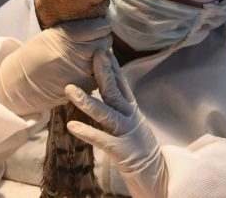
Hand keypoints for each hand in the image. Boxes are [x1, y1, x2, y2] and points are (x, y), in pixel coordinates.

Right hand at [0, 17, 111, 116]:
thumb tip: (96, 22)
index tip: (105, 24)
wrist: (17, 84)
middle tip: (99, 39)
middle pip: (105, 43)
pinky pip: (98, 78)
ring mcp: (78, 72)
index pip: (99, 27)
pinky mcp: (80, 88)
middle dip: (104, 40)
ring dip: (102, 58)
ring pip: (105, 61)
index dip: (104, 25)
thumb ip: (72, 30)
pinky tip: (86, 70)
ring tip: (91, 55)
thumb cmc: (32, 57)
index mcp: (64, 36)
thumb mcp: (49, 36)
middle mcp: (73, 53)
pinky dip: (96, 74)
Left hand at [65, 52, 168, 197]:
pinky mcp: (122, 151)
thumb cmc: (139, 147)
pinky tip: (72, 126)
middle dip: (103, 72)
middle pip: (114, 92)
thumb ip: (120, 107)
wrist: (156, 175)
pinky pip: (102, 140)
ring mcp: (126, 133)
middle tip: (93, 54)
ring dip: (86, 101)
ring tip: (69, 89)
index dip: (113, 66)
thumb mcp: (132, 122)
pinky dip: (87, 132)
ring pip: (105, 113)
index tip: (103, 49)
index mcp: (132, 110)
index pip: (122, 84)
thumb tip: (107, 90)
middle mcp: (130, 118)